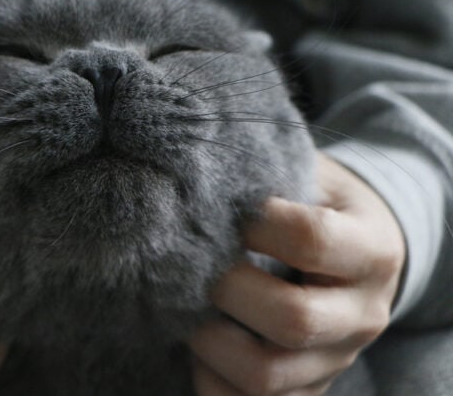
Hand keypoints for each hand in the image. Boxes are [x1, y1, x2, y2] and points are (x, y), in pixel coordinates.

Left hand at [188, 153, 405, 394]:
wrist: (358, 249)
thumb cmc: (319, 204)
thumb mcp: (310, 177)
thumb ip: (270, 180)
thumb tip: (199, 190)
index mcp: (371, 251)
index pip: (310, 240)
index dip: (254, 223)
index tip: (223, 210)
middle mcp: (363, 315)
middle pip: (291, 319)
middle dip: (224, 288)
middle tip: (189, 263)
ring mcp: (336, 360)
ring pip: (266, 376)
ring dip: (207, 341)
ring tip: (180, 305)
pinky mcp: (308, 388)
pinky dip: (210, 379)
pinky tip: (193, 343)